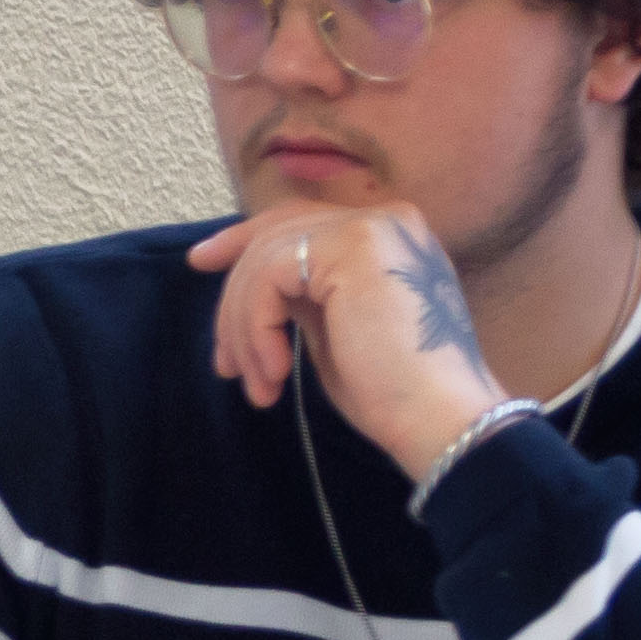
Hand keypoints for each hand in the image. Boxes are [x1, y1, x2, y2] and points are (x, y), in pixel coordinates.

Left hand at [190, 203, 510, 483]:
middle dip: (235, 298)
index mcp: (388, 235)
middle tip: (223, 362)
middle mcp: (386, 218)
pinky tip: (274, 374)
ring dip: (245, 329)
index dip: (243, 240)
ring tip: (258, 385)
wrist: (439, 421)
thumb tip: (250, 285)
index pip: (297, 221)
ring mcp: (373, 226)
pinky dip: (257, 328)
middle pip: (274, 234)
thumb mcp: (335, 330)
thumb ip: (304, 294)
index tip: (201, 264)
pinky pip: (269, 277)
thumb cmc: (393, 393)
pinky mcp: (354, 245)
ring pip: (265, 259)